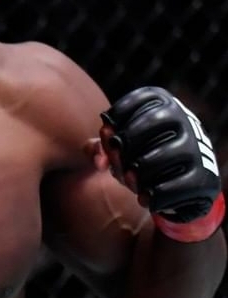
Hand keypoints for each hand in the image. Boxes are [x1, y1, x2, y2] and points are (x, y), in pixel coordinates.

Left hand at [98, 86, 223, 241]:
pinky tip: (144, 197)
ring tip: (129, 179)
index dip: (116, 116)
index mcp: (165, 104)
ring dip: (134, 174)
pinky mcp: (202, 176)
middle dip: (123, 145)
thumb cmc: (142, 158)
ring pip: (155, 158)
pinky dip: (150, 195)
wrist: (182, 188)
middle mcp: (185, 120)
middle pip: (147, 125)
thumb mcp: (121, 148)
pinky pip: (167, 187)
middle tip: (117, 159)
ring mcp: (196, 148)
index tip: (108, 133)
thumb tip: (95, 156)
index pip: (138, 100)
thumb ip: (100, 146)